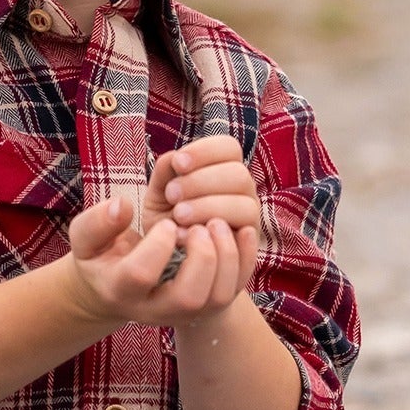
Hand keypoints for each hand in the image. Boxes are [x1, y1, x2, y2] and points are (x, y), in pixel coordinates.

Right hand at [65, 196, 257, 328]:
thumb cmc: (102, 258)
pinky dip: (246, 260)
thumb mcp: (87, 239)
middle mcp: (155, 309)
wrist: (119, 289)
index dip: (156, 245)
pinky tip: (240, 230)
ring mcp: (185, 311)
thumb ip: (97, 222)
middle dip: (201, 257)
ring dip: (226, 257)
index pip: (139, 275)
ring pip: (217, 298)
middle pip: (188, 298)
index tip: (165, 221)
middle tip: (197, 227)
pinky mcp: (208, 305)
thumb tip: (122, 205)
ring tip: (216, 224)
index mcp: (120, 290)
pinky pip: (236, 290)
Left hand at [142, 135, 260, 238]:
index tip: (178, 164)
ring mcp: (250, 217)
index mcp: (224, 169)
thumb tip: (175, 158)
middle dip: (201, 182)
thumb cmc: (166, 221)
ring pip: (244, 203)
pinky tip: (185, 235)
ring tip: (178, 216)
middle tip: (172, 195)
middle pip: (238, 173)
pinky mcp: (249, 244)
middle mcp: (243, 190)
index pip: (229, 147)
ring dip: (208, 207)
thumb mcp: (158, 195)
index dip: (205, 151)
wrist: (170, 261)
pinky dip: (213, 232)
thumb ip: (164, 173)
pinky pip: (243, 233)